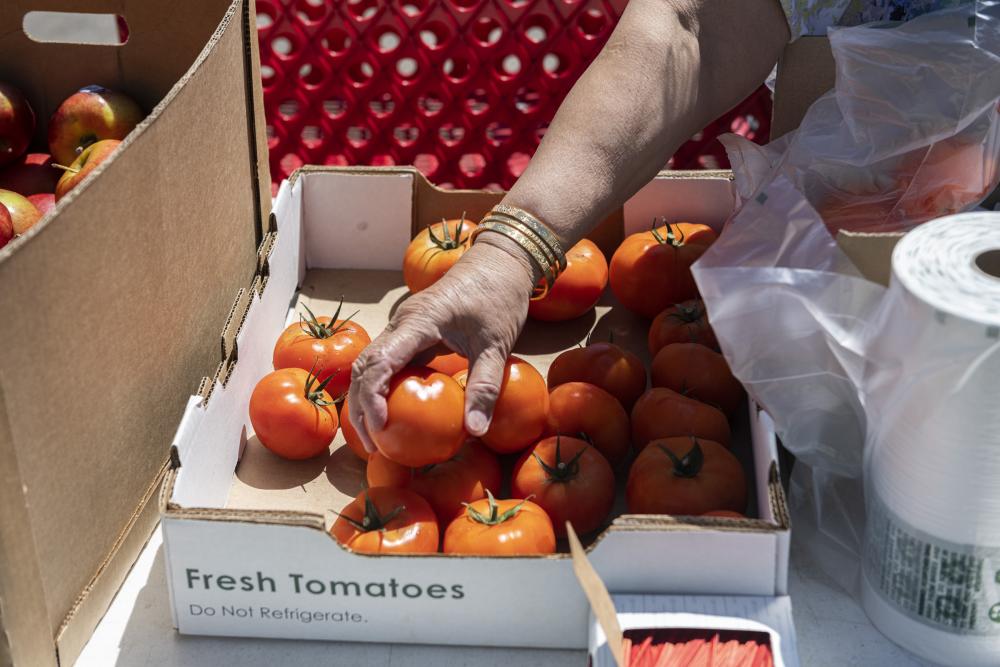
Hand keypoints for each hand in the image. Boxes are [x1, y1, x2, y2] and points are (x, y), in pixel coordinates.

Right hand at [348, 235, 539, 452]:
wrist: (499, 262)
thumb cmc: (499, 298)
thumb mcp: (497, 345)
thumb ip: (486, 387)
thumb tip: (475, 432)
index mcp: (419, 321)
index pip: (380, 362)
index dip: (372, 398)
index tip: (381, 428)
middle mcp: (402, 322)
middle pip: (364, 366)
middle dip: (361, 407)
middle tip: (375, 445)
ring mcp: (403, 326)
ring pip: (369, 364)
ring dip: (366, 399)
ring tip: (376, 437)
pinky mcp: (410, 332)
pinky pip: (386, 362)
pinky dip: (382, 389)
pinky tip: (392, 414)